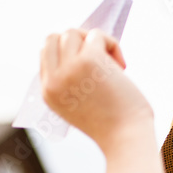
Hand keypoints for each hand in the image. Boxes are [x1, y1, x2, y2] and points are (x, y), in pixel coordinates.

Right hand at [38, 27, 154, 155]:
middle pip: (53, 38)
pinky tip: (122, 65)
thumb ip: (73, 81)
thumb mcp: (82, 105)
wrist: (126, 140)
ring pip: (72, 32)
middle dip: (77, 40)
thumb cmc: (114, 126)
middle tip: (99, 57)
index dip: (68, 52)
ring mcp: (69, 69)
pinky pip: (97, 35)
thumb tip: (84, 46)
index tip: (89, 64)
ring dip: (95, 41)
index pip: (45, 55)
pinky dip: (112, 44)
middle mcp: (53, 81)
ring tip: (113, 63)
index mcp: (48, 93)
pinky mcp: (89, 60)